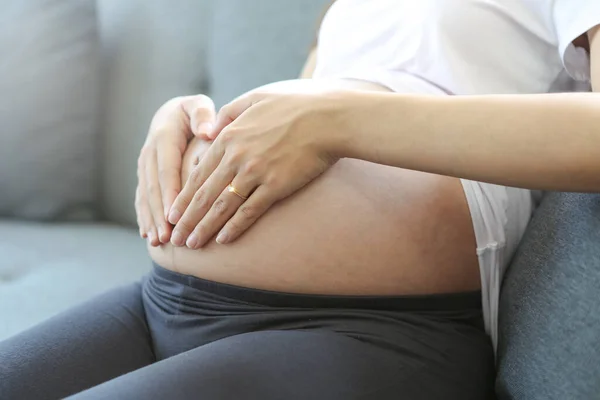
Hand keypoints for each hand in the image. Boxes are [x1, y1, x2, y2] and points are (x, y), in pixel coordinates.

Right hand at [135, 94, 215, 245]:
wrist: (171, 113)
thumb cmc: (194, 112)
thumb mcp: (198, 105)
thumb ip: (203, 115)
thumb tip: (207, 132)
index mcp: (164, 137)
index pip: (167, 169)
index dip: (170, 193)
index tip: (175, 214)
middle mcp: (149, 153)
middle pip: (154, 187)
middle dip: (159, 214)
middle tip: (168, 236)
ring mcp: (144, 166)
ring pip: (145, 196)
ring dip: (151, 219)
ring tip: (159, 240)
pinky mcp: (143, 175)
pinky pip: (141, 198)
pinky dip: (144, 216)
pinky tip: (148, 235)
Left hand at [167, 87, 343, 247]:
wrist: (329, 117)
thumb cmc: (295, 104)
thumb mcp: (256, 97)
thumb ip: (230, 112)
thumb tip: (212, 128)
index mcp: (229, 136)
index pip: (199, 173)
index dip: (183, 197)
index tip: (173, 214)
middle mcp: (237, 157)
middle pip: (204, 194)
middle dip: (187, 219)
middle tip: (175, 238)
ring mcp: (255, 172)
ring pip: (222, 206)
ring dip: (204, 228)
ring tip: (193, 245)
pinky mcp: (276, 186)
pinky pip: (250, 211)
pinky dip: (234, 227)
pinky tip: (223, 240)